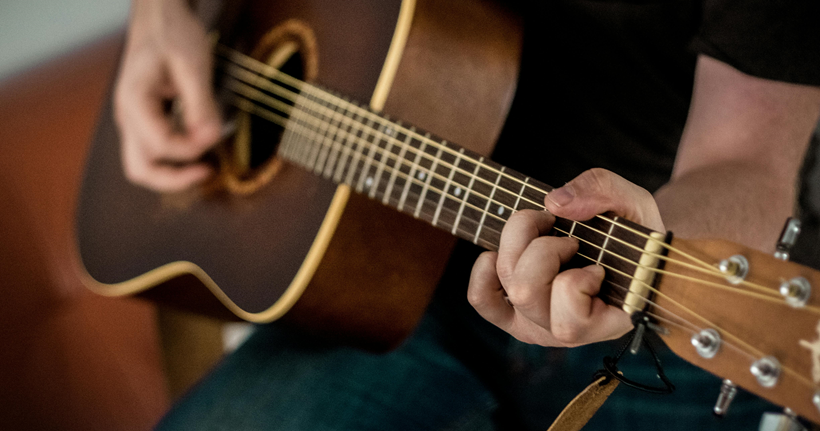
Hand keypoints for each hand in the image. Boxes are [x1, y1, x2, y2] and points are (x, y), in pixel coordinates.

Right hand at [114, 0, 221, 191]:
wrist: (159, 17)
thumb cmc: (172, 34)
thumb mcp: (193, 65)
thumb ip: (201, 105)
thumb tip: (211, 138)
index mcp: (134, 102)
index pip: (162, 145)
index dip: (193, 148)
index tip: (216, 135)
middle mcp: (127, 116)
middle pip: (140, 170)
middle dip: (175, 179)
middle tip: (207, 172)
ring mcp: (133, 121)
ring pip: (143, 165)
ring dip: (173, 173)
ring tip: (205, 166)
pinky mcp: (144, 121)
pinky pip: (153, 151)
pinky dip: (174, 159)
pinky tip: (197, 148)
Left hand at [467, 168, 664, 346]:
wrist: (624, 247)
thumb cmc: (634, 232)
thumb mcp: (633, 203)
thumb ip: (604, 192)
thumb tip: (555, 203)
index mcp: (605, 323)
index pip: (571, 321)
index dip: (578, 281)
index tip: (598, 264)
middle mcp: (565, 333)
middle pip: (526, 292)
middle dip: (544, 248)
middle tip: (569, 238)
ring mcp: (535, 324)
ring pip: (507, 285)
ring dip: (519, 245)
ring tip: (545, 233)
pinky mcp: (512, 313)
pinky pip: (482, 297)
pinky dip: (484, 269)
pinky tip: (504, 251)